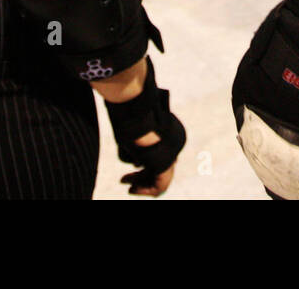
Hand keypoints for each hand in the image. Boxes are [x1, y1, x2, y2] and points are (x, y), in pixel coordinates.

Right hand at [104, 58, 185, 196]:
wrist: (136, 108)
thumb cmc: (130, 107)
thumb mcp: (130, 117)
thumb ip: (131, 127)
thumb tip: (123, 124)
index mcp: (170, 128)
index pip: (159, 150)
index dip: (143, 163)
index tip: (131, 167)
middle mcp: (175, 142)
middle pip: (159, 166)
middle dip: (141, 176)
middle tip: (125, 181)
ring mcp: (172, 153)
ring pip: (160, 178)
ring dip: (141, 185)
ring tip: (128, 187)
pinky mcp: (165, 163)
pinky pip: (159, 185)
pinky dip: (145, 190)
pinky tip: (131, 190)